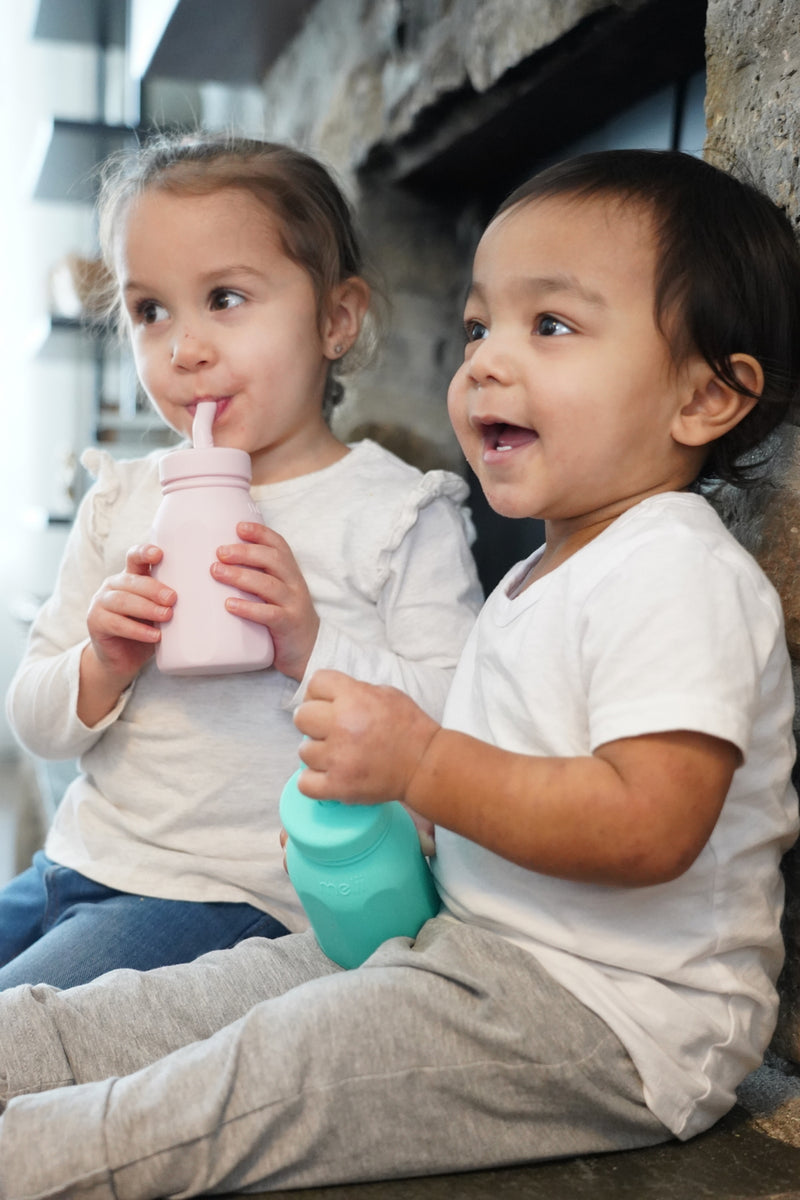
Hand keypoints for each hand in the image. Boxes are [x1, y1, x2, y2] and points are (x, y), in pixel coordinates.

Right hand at [86, 543, 175, 683]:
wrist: (123, 659)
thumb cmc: (147, 630)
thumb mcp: (160, 611)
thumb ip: (171, 601)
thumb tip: (207, 597)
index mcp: (130, 576)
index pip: (134, 557)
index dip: (144, 552)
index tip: (159, 554)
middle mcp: (113, 585)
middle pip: (131, 581)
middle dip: (153, 588)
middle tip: (173, 599)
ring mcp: (101, 603)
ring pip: (122, 600)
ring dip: (146, 608)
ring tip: (167, 616)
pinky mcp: (95, 622)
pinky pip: (116, 623)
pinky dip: (137, 630)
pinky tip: (155, 636)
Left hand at [213, 523, 318, 680]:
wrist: (310, 650)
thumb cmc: (285, 617)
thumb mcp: (277, 592)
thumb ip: (258, 576)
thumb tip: (220, 562)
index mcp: (290, 573)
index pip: (279, 545)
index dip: (261, 533)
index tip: (239, 527)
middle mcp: (294, 585)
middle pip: (273, 560)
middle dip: (245, 552)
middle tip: (220, 552)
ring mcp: (293, 605)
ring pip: (269, 585)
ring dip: (241, 576)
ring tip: (217, 572)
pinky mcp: (288, 625)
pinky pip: (269, 614)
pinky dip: (249, 608)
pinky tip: (229, 605)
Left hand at [294, 669, 438, 805]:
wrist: (425, 765)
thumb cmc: (409, 729)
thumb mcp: (387, 694)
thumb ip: (355, 691)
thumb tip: (329, 697)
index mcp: (355, 698)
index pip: (315, 683)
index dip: (320, 694)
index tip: (327, 705)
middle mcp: (342, 724)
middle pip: (301, 716)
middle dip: (314, 723)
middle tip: (330, 731)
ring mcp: (338, 758)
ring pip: (303, 751)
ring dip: (317, 754)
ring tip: (337, 756)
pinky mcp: (338, 785)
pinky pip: (304, 782)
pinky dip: (314, 781)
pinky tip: (328, 775)